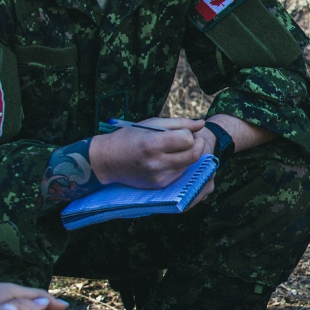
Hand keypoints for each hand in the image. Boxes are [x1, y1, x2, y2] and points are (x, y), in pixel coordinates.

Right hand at [89, 116, 206, 188]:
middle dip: (198, 145)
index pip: (187, 140)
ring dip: (189, 155)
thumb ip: (179, 123)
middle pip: (194, 155)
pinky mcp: (159, 186)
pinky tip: (171, 158)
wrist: (107, 161)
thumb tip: (202, 124)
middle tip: (193, 139)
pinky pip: (180, 174)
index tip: (185, 131)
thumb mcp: (151, 124)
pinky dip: (181, 165)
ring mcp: (159, 178)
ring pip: (189, 166)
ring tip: (177, 148)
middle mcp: (157, 164)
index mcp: (153, 145)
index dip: (190, 134)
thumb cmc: (129, 137)